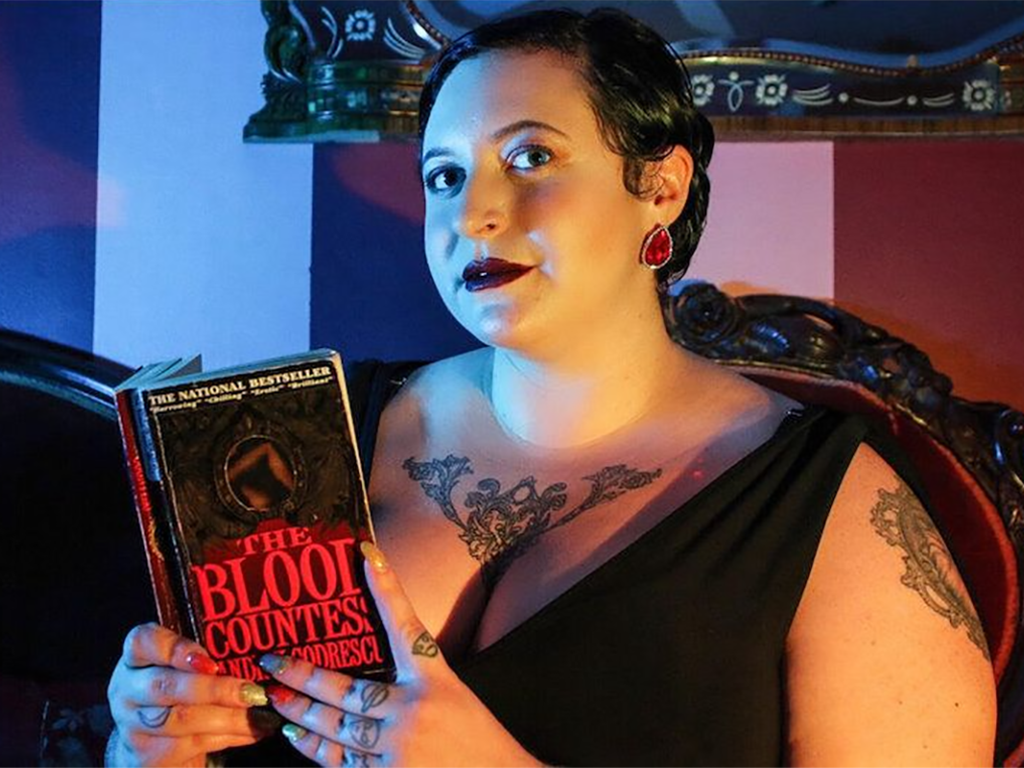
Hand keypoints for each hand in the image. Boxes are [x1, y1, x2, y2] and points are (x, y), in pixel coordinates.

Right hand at [106, 623, 274, 766]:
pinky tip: (256, 729)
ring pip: (181, 719)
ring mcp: (133, 726)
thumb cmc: (180, 695)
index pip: (143, 641)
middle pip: (165, 686)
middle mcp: (127, 690)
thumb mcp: (186, 669)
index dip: (177, 649)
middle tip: (251, 691)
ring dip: (228, 716)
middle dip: (213, 689)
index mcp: (136, 658)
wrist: (157, 747)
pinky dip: (231, 735)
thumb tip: (255, 655)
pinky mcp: (148, 756)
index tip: (210, 661)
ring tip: (259, 711)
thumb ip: (207, 658)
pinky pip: (193, 743)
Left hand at [259, 542, 542, 766]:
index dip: (386, 588)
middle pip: (346, 690)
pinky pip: (341, 764)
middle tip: (269, 662)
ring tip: (275, 698)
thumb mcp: (454, 697)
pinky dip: (314, 750)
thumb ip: (416, 682)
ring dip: (300, 713)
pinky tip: (296, 735)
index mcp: (435, 680)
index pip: (405, 626)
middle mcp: (412, 711)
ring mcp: (398, 749)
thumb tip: (367, 673)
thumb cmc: (478, 739)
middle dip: (301, 676)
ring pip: (335, 729)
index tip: (366, 554)